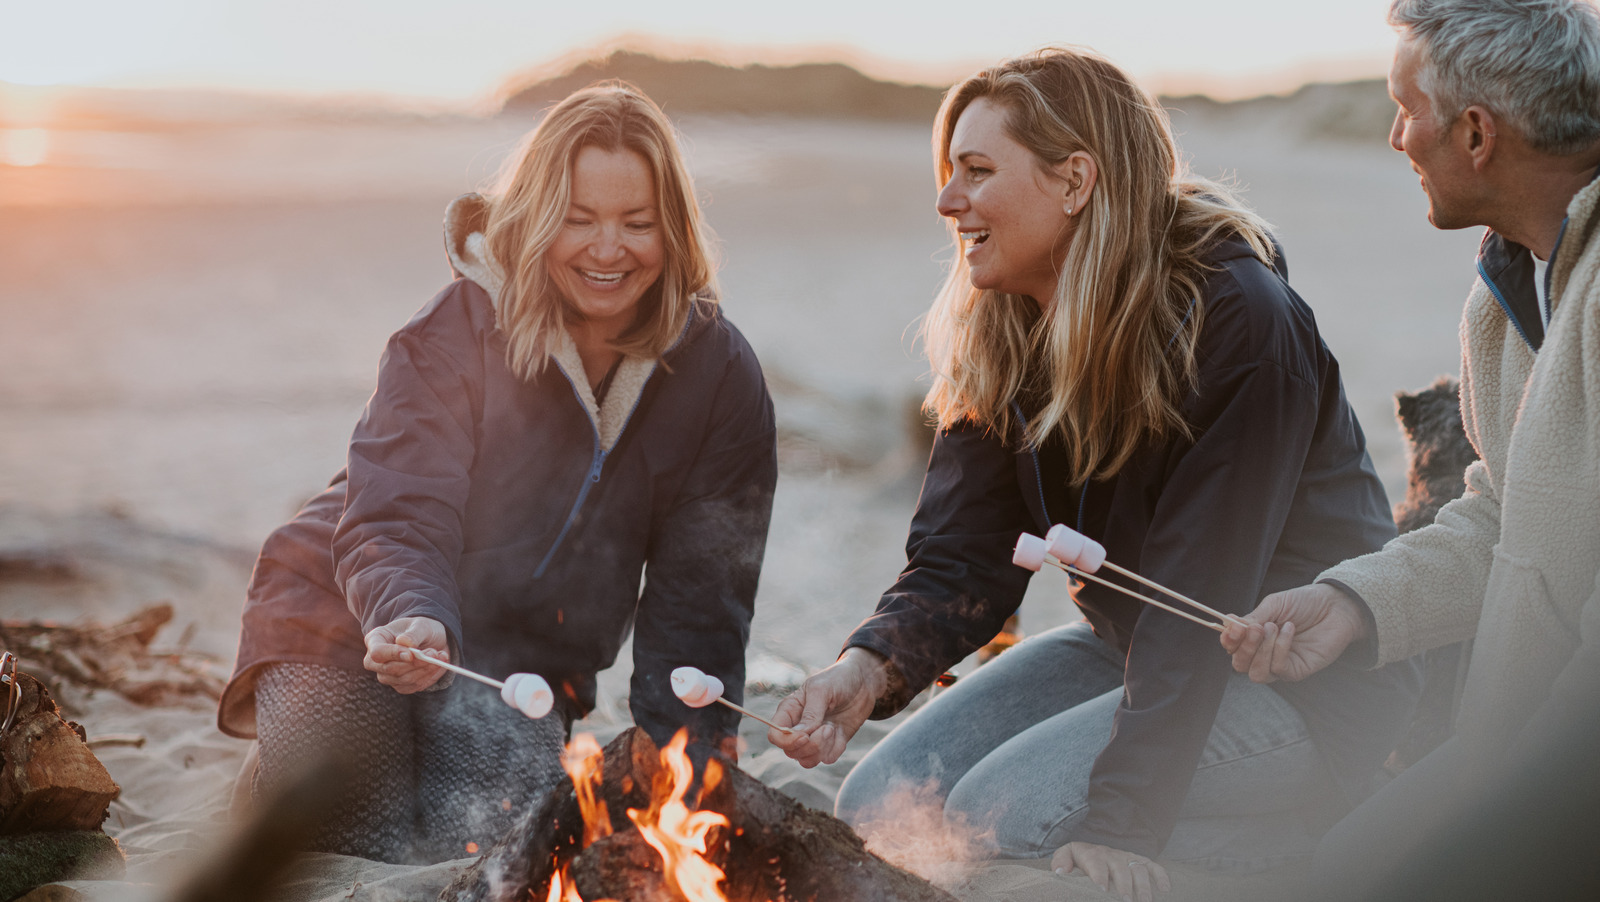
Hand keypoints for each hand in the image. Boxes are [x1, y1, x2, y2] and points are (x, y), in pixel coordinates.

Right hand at [363, 616, 448, 693]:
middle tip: (434, 653)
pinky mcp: (400, 685)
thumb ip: (413, 634)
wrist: (430, 640)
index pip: (377, 652)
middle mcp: (375, 661)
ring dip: (425, 669)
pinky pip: (413, 686)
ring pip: (404, 679)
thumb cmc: (421, 629)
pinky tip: (438, 665)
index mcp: (375, 639)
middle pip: (390, 669)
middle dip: (415, 663)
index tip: (411, 654)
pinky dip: (429, 676)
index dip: (393, 655)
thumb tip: (404, 642)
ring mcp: (386, 675)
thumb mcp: (421, 625)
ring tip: (440, 656)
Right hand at [767, 647, 887, 766]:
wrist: (863, 681)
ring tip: (832, 729)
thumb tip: (801, 734)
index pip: (775, 736)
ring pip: (807, 760)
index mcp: (789, 711)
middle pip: (791, 752)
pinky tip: (841, 732)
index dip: (786, 741)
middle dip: (810, 746)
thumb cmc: (838, 679)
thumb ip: (810, 713)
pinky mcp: (832, 743)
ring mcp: (815, 737)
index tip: (804, 736)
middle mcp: (798, 727)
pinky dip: (835, 749)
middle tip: (827, 728)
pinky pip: (827, 759)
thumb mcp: (821, 690)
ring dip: (821, 749)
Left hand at [1052, 842, 1169, 901]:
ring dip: (1143, 885)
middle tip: (1125, 901)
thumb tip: (1061, 872)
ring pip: (1138, 868)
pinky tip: (1165, 890)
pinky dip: (1161, 876)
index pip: (1096, 863)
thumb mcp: (1066, 857)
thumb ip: (1061, 861)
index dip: (1100, 875)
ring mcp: (1128, 857)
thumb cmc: (1078, 860)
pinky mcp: (1140, 861)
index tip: (1102, 890)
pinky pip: (1153, 866)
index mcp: (1092, 854)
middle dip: (1124, 885)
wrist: (1091, 850)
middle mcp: (1112, 854)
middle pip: (1120, 867)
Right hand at [1220, 584, 1366, 682]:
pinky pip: (1278, 669)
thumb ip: (1253, 618)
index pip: (1232, 648)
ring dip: (1261, 650)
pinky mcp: (1297, 671)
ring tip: (1274, 627)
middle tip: (1256, 628)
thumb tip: (1230, 626)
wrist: (1335, 606)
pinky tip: (1290, 630)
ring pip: (1256, 673)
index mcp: (1254, 638)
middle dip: (1243, 647)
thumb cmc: (1304, 603)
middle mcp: (1264, 654)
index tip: (1233, 628)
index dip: (1228, 641)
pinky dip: (1280, 648)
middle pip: (1240, 665)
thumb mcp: (1274, 605)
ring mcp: (1279, 664)